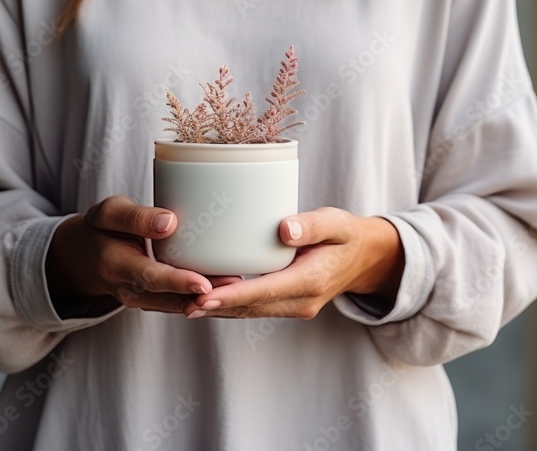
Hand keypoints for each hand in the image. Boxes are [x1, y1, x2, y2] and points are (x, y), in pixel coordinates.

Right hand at [46, 195, 240, 314]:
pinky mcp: (155, 300)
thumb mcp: (109, 213)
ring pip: (179, 303)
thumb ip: (136, 217)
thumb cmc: (102, 228)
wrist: (86, 256)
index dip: (178, 282)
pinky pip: (179, 302)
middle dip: (203, 294)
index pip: (150, 277)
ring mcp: (143, 300)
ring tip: (238, 285)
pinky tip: (226, 287)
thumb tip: (168, 222)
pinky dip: (201, 297)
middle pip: (171, 297)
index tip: (203, 283)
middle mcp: (130, 290)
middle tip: (235, 284)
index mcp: (116, 266)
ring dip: (207, 298)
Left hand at [181, 207, 404, 319]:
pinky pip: (249, 307)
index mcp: (310, 281)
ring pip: (244, 311)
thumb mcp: (337, 224)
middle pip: (246, 308)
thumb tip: (284, 230)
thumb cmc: (346, 235)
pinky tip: (196, 297)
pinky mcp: (283, 305)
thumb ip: (312, 225)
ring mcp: (291, 307)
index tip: (201, 296)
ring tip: (172, 302)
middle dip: (209, 306)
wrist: (365, 260)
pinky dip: (223, 304)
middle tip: (171, 301)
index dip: (231, 294)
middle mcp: (299, 302)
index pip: (263, 291)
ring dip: (210, 308)